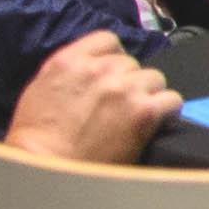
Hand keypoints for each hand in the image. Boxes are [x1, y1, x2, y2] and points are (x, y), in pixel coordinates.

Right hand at [8, 31, 175, 161]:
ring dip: (149, 95)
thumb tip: (94, 67)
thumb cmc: (36, 137)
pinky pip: (172, 100)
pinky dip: (167, 111)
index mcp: (69, 61)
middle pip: (132, 64)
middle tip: (119, 105)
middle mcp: (99, 69)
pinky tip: (154, 123)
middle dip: (128, 81)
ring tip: (135, 115)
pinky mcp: (144, 111)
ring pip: (154, 79)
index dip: (114, 57)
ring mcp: (124, 89)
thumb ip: (72, 71)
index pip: (107, 40)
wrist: (48, 168)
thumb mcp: (42, 89)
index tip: (112, 74)